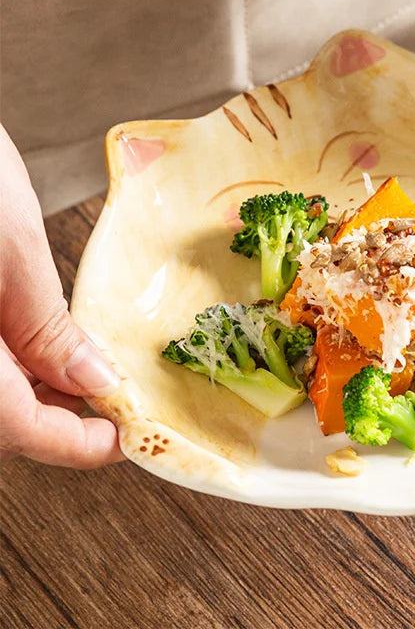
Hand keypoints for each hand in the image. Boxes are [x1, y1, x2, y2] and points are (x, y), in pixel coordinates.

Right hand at [0, 125, 122, 467]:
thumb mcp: (11, 250)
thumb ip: (45, 328)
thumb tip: (93, 382)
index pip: (17, 432)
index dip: (75, 445)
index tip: (122, 439)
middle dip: (54, 419)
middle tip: (111, 403)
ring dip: (30, 394)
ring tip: (84, 372)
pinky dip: (6, 366)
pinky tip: (36, 347)